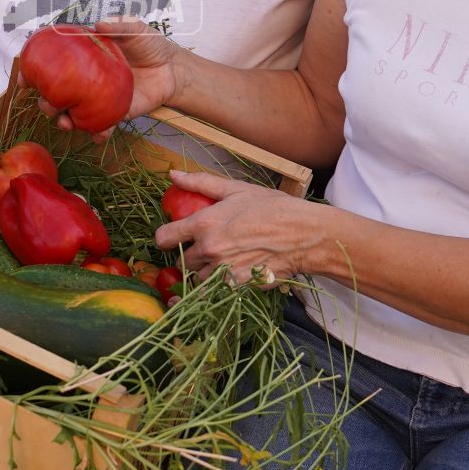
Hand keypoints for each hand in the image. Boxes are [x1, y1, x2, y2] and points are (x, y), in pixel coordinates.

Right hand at [35, 17, 182, 133]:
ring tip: (67, 123)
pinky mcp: (115, 114)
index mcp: (82, 59)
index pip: (52, 65)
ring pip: (73, 115)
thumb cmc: (150, 45)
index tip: (24, 79)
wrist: (174, 68)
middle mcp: (85, 81)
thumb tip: (99, 24)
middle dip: (46, 104)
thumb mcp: (136, 29)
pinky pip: (101, 127)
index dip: (34, 72)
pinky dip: (98, 133)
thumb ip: (119, 25)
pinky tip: (99, 135)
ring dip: (65, 122)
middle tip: (49, 104)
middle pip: (56, 95)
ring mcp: (98, 100)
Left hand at [152, 169, 321, 285]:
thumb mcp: (236, 189)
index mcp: (204, 224)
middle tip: (206, 247)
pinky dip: (216, 288)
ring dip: (202, 273)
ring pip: (197, 279)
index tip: (172, 238)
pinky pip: (215, 294)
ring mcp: (222, 272)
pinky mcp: (237, 288)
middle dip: (189, 255)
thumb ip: (201, 183)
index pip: (164, 238)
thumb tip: (173, 175)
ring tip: (220, 261)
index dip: (165, 238)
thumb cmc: (272, 208)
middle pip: (182, 261)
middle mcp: (209, 250)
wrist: (304, 235)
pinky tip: (228, 277)